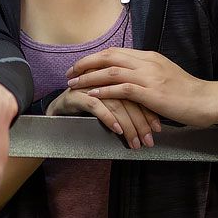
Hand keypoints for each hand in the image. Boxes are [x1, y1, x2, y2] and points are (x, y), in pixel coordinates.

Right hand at [47, 88, 161, 149]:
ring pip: (116, 104)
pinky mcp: (78, 95)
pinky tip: (117, 131)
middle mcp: (104, 78)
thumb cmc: (89, 104)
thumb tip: (150, 120)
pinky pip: (96, 107)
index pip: (138, 92)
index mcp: (115, 75)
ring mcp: (90, 85)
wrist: (60, 106)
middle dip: (141, 121)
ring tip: (135, 142)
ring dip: (128, 125)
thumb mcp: (111, 101)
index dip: (149, 110)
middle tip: (149, 140)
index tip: (157, 127)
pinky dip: (109, 118)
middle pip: (129, 98)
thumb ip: (128, 102)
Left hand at [66, 48, 216, 127]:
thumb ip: (148, 73)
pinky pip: (122, 89)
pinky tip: (92, 95)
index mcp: (150, 57)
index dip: (95, 57)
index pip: (116, 51)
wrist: (207, 100)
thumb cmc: (188, 92)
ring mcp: (149, 76)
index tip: (81, 65)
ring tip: (74, 83)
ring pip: (111, 71)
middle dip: (86, 63)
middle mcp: (147, 62)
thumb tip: (131, 77)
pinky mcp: (151, 92)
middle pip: (109, 56)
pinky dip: (104, 91)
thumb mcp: (166, 76)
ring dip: (89, 77)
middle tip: (70, 72)